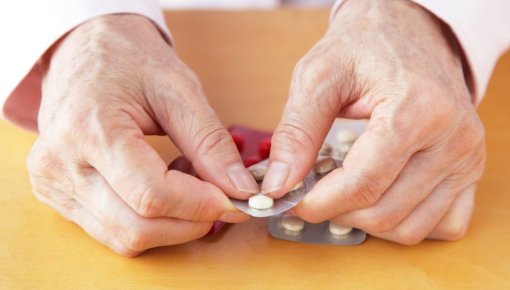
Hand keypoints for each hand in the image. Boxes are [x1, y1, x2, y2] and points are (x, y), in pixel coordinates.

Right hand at [27, 15, 256, 255]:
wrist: (83, 51)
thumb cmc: (129, 61)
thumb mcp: (179, 90)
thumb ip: (210, 143)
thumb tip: (239, 189)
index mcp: (90, 130)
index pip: (152, 196)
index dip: (201, 205)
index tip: (235, 199)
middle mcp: (61, 165)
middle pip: (138, 228)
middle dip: (190, 221)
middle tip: (218, 193)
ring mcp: (53, 185)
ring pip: (126, 239)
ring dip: (171, 223)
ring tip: (186, 181)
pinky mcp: (57, 197)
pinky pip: (113, 232)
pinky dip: (149, 221)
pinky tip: (162, 188)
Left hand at [262, 0, 484, 244]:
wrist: (409, 32)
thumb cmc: (365, 47)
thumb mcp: (319, 76)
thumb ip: (297, 132)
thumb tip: (278, 184)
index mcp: (418, 110)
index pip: (362, 184)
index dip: (318, 203)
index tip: (289, 200)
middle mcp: (454, 140)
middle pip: (383, 212)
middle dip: (336, 211)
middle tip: (314, 189)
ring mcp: (467, 159)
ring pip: (409, 228)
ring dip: (366, 221)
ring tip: (344, 189)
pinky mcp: (471, 171)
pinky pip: (443, 225)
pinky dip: (405, 223)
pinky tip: (381, 196)